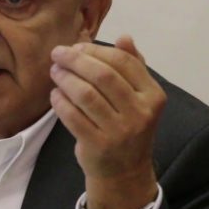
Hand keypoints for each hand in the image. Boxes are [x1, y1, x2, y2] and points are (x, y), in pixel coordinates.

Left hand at [50, 35, 165, 208]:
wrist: (124, 171)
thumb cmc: (128, 124)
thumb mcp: (138, 96)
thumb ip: (133, 65)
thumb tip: (124, 37)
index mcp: (153, 95)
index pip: (123, 62)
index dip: (96, 50)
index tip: (77, 46)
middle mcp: (140, 113)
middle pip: (102, 75)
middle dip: (76, 60)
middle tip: (58, 53)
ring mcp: (119, 132)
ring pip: (86, 95)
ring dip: (65, 78)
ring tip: (55, 71)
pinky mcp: (98, 146)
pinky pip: (73, 116)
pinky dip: (60, 101)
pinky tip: (56, 94)